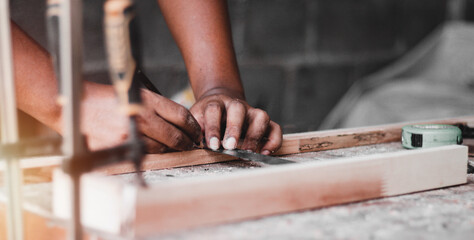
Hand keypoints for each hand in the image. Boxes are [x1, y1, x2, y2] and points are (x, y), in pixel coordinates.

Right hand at [81, 84, 201, 152]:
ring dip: (169, 149)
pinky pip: (141, 154)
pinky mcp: (119, 148)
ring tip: (172, 147)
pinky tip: (149, 148)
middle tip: (189, 144)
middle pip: (175, 136)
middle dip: (186, 142)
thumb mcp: (136, 94)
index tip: (195, 131)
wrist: (77, 106)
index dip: (193, 126)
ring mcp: (129, 135)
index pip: (181, 115)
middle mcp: (140, 118)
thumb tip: (180, 122)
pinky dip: (148, 153)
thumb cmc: (108, 99)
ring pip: (160, 148)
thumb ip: (158, 108)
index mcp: (147, 101)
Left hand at [190, 93, 281, 154]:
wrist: (220, 104)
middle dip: (234, 129)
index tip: (211, 145)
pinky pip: (275, 127)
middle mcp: (235, 105)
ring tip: (248, 151)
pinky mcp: (264, 122)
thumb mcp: (196, 119)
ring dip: (255, 134)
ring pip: (260, 116)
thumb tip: (192, 144)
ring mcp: (252, 112)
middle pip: (238, 110)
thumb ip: (195, 129)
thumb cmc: (206, 117)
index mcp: (215, 103)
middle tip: (230, 147)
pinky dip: (273, 140)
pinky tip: (265, 152)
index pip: (214, 111)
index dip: (213, 128)